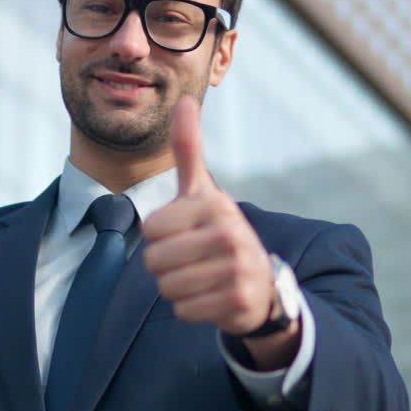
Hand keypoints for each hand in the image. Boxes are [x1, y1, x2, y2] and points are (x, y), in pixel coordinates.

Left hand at [142, 95, 277, 337]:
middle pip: (154, 261)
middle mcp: (230, 233)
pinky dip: (191, 309)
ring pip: (167, 288)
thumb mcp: (202, 191)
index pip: (150, 229)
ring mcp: (237, 268)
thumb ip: (188, 148)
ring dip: (176, 288)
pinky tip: (210, 297)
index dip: (159, 236)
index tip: (184, 234)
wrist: (260, 283)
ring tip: (201, 277)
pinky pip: (183, 310)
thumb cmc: (218, 232)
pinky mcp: (238, 301)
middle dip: (165, 266)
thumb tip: (184, 100)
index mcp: (214, 205)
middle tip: (191, 261)